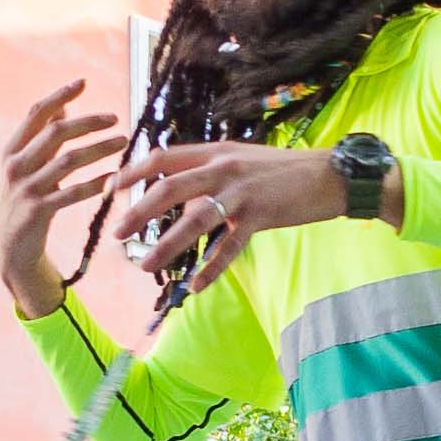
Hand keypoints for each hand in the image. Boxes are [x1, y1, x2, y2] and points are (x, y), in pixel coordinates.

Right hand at [0, 82, 131, 316]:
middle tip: (115, 118)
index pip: (36, 113)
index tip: (83, 82)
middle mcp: (15, 166)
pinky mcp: (38, 212)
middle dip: (88, 122)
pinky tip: (117, 177)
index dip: (59, 95)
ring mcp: (25, 189)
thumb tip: (62, 104)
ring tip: (124, 142)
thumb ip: (42, 137)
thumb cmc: (25, 201)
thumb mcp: (27, 168)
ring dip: (99, 148)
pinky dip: (97, 183)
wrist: (11, 250)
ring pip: (68, 160)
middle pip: (56, 132)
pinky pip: (74, 193)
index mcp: (11, 151)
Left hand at [103, 138, 347, 296]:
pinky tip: (196, 288)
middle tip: (117, 235)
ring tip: (145, 266)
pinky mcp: (261, 214)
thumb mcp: (241, 162)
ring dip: (166, 246)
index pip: (163, 157)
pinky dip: (211, 268)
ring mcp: (242, 191)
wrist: (331, 175)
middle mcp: (223, 167)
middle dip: (138, 213)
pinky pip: (230, 246)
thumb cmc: (283, 171)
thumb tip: (179, 196)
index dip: (133, 172)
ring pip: (194, 221)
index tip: (109, 189)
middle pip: (169, 188)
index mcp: (214, 152)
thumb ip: (210, 174)